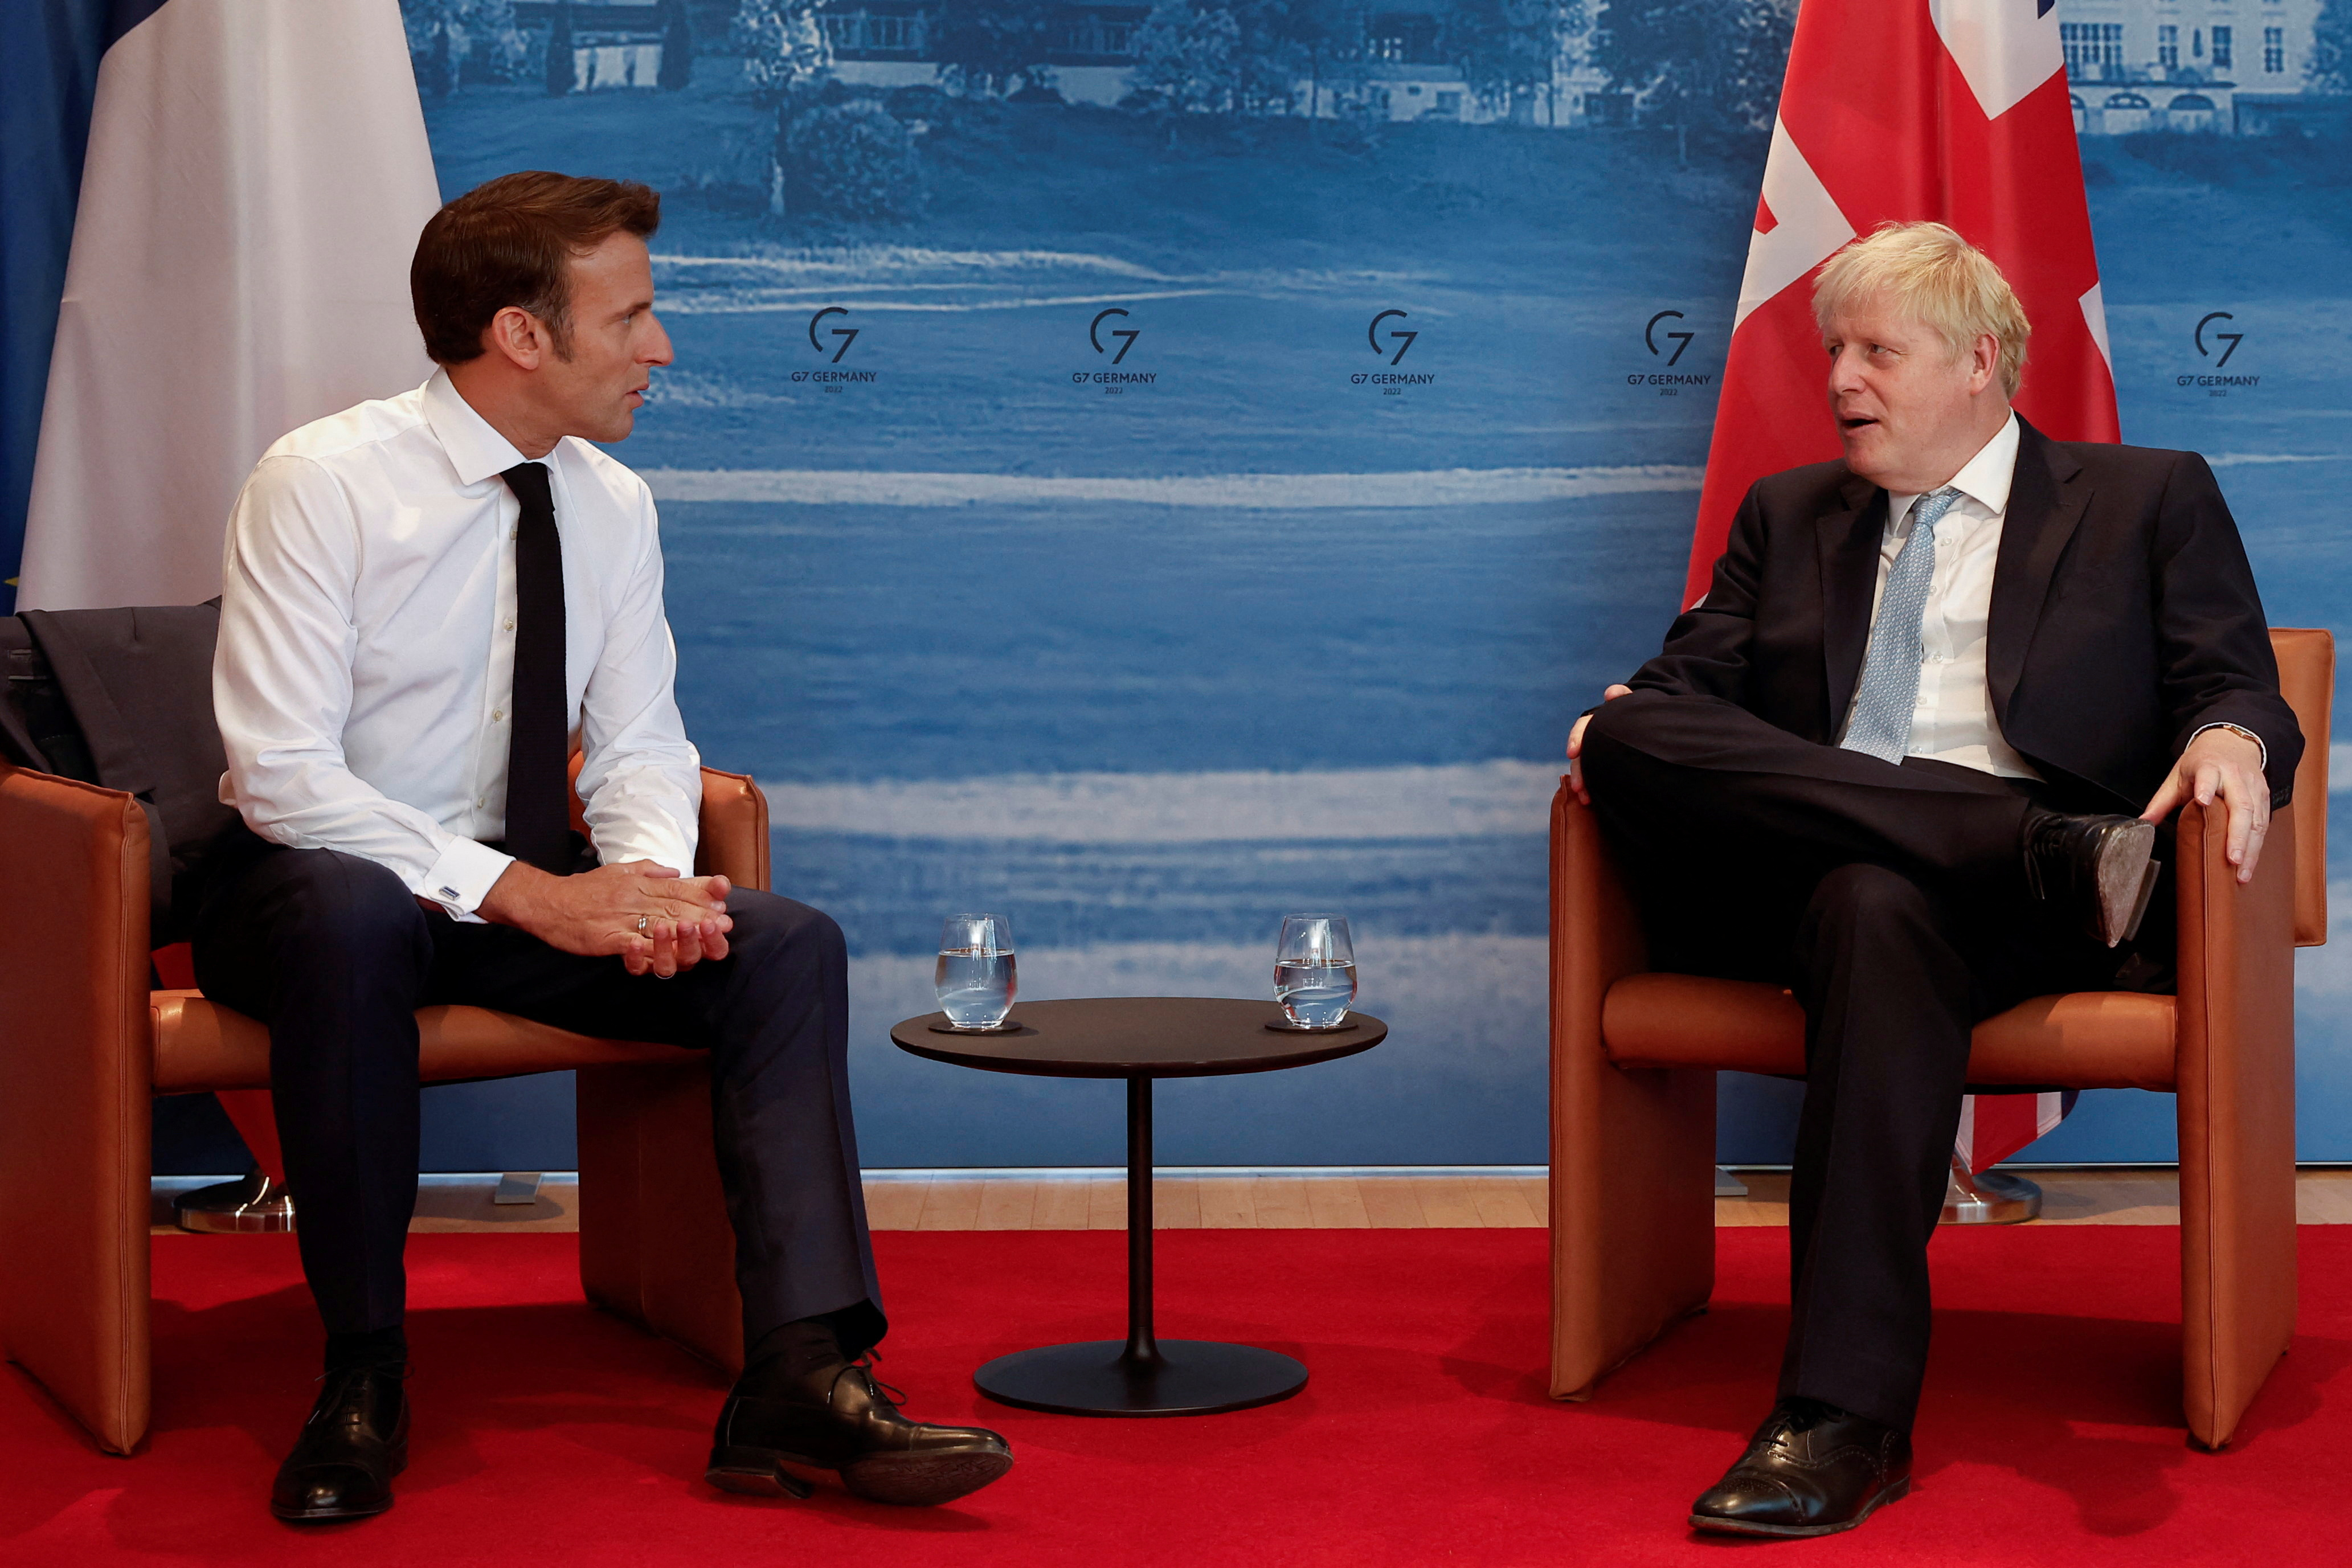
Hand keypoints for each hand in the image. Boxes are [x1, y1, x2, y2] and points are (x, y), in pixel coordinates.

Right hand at [478, 859, 733, 976]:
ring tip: (707, 935)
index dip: (700, 895)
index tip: (722, 901)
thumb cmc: (584, 889)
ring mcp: (619, 919)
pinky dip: (654, 949)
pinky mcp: (607, 938)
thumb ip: (648, 869)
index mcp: (636, 882)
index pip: (675, 887)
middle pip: (672, 906)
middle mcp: (631, 898)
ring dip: (686, 931)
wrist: (547, 902)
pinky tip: (671, 954)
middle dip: (702, 914)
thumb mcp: (617, 870)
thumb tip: (675, 871)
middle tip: (725, 921)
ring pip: (658, 924)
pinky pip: (634, 946)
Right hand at [1565, 685, 1633, 804]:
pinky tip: (1590, 802)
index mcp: (1598, 721)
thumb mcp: (1635, 704)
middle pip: (1580, 754)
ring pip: (1584, 769)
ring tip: (1585, 798)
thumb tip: (1610, 693)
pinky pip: (1592, 778)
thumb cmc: (1642, 714)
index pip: (1582, 728)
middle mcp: (1594, 738)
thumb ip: (1624, 698)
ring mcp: (1598, 754)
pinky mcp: (1602, 767)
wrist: (1652, 727)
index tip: (1573, 753)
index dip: (1576, 740)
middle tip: (1579, 786)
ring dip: (1582, 783)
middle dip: (1578, 771)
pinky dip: (1589, 789)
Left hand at [2140, 728, 2269, 883]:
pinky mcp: (2265, 798)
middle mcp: (2236, 777)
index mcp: (2210, 767)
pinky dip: (2257, 847)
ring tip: (2241, 873)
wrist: (2232, 742)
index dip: (2207, 787)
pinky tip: (2249, 865)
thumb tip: (2142, 823)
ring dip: (2251, 849)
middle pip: (2241, 806)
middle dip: (2237, 836)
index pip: (2209, 776)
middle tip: (2231, 859)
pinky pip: (2264, 825)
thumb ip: (2160, 801)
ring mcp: (2254, 788)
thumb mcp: (2178, 777)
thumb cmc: (2202, 762)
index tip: (2202, 801)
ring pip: (2257, 820)